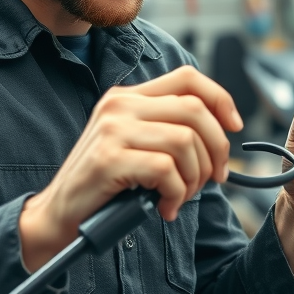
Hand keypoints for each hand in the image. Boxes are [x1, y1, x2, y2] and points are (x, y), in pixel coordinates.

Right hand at [18, 65, 241, 270]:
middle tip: (213, 178)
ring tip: (182, 196)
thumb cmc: (105, 186)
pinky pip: (166, 170)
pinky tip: (165, 208)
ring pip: (185, 140)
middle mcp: (120, 105)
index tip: (234, 127)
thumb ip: (167, 129)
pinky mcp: (108, 159)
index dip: (220, 98)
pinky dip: (176, 194)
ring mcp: (112, 130)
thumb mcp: (135, 145)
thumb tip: (222, 132)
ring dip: (195, 176)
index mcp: (128, 97)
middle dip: (216, 148)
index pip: (187, 78)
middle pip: (195, 110)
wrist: (58, 215)